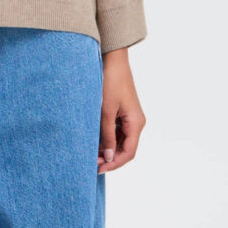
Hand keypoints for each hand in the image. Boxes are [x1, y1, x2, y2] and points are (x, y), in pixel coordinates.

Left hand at [97, 48, 145, 172]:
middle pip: (125, 148)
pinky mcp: (123, 111)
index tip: (98, 168)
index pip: (128, 152)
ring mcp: (130, 116)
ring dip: (108, 148)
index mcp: (136, 123)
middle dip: (110, 157)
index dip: (114, 163)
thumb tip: (108, 157)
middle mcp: (136, 121)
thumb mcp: (106, 110)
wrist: (113, 59)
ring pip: (120, 140)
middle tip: (91, 162)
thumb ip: (107, 135)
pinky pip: (117, 130)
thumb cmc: (110, 81)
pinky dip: (107, 137)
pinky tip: (95, 140)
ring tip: (91, 152)